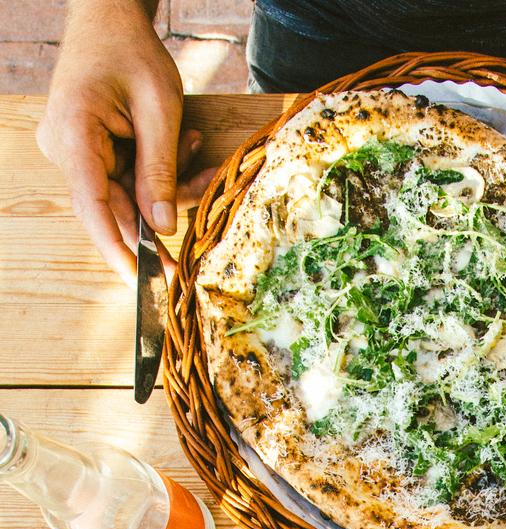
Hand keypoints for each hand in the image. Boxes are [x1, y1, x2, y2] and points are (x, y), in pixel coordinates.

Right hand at [36, 0, 215, 285]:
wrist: (109, 18)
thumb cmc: (132, 51)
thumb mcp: (158, 108)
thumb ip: (160, 169)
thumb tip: (162, 227)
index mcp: (74, 134)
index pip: (93, 206)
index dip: (116, 248)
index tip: (138, 280)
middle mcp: (66, 149)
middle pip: (112, 207)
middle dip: (158, 220)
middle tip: (185, 256)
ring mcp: (75, 153)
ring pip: (126, 197)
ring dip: (167, 187)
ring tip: (194, 150)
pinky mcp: (90, 154)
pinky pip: (127, 181)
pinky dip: (159, 174)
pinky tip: (183, 148)